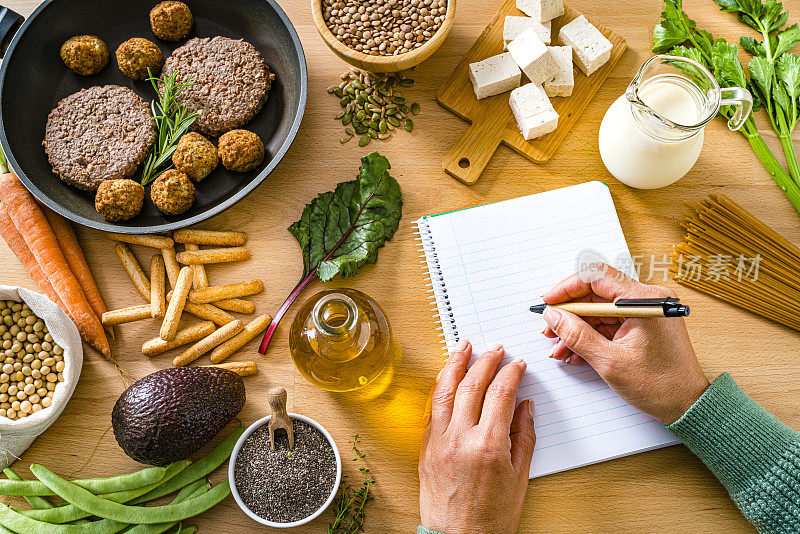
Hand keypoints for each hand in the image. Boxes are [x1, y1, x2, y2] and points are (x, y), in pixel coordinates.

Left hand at [419, 341, 534, 533]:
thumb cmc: (492, 517)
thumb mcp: (520, 477)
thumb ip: (523, 436)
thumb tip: (525, 405)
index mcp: (488, 446)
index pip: (501, 394)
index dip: (511, 374)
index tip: (518, 364)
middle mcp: (460, 439)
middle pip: (473, 386)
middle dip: (486, 361)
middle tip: (495, 349)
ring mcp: (439, 441)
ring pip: (445, 391)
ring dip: (455, 364)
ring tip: (463, 346)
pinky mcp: (425, 448)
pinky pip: (432, 409)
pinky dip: (440, 387)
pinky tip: (446, 375)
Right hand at [541, 263, 709, 424]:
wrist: (686, 404)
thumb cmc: (661, 385)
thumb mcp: (609, 361)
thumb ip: (577, 335)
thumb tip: (554, 317)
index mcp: (644, 300)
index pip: (597, 277)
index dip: (567, 288)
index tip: (549, 301)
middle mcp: (647, 299)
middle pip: (596, 293)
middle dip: (569, 312)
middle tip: (550, 328)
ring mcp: (645, 310)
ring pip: (599, 309)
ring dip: (577, 327)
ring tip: (560, 346)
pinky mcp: (642, 323)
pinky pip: (609, 321)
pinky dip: (591, 334)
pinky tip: (575, 350)